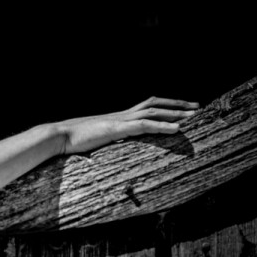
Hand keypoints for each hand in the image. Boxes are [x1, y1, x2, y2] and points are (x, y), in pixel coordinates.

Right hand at [54, 96, 198, 154]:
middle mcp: (122, 115)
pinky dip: (163, 125)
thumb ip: (104, 143)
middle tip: (198, 107)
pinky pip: (145, 125)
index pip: (145, 107)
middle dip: (177, 104)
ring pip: (153, 111)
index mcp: (117, 118)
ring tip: (194, 115)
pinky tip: (178, 129)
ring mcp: (120, 120)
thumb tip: (108, 152)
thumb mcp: (94, 141)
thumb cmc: (72, 141)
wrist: (58, 136)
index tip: (180, 108)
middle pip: (154, 104)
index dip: (164, 106)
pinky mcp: (117, 128)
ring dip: (175, 112)